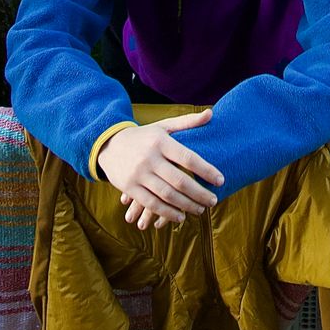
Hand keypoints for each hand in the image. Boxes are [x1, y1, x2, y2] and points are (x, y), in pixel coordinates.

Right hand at [95, 110, 224, 228]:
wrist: (108, 144)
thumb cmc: (144, 136)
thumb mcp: (163, 126)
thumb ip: (187, 122)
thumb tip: (211, 113)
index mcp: (161, 141)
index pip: (188, 158)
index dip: (206, 170)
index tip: (221, 180)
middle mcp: (150, 157)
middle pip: (180, 180)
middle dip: (199, 193)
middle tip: (213, 201)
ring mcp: (138, 173)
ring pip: (167, 194)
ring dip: (186, 205)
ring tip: (200, 210)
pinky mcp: (129, 187)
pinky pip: (151, 203)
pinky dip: (167, 213)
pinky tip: (180, 217)